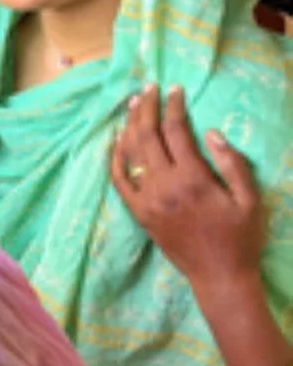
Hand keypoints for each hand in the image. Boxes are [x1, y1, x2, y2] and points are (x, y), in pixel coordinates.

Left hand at [110, 84, 264, 294]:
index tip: (175, 89)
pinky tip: (118, 140)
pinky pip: (118, 179)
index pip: (176, 131)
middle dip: (146, 107)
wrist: (219, 276)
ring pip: (131, 153)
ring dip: (130, 125)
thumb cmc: (240, 238)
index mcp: (193, 179)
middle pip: (147, 135)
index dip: (174, 106)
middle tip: (148, 88)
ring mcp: (146, 199)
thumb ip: (232, 164)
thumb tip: (210, 133)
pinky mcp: (137, 212)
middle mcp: (164, 185)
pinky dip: (115, 157)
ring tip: (133, 104)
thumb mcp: (249, 200)